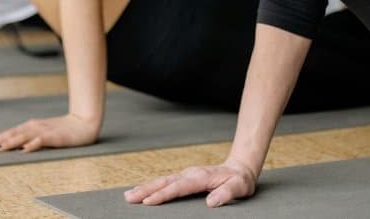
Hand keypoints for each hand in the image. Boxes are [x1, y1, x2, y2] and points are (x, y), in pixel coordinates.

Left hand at [0, 114, 100, 152]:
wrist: (85, 122)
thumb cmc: (64, 130)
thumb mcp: (44, 133)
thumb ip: (30, 138)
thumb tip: (15, 146)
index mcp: (30, 126)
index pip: (9, 133)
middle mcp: (34, 127)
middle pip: (12, 134)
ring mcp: (44, 131)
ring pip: (23, 137)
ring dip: (10, 143)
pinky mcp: (55, 137)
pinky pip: (41, 141)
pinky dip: (32, 145)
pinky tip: (24, 150)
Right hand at [124, 159, 257, 207]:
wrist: (240, 168)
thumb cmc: (239, 180)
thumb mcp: (239, 187)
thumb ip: (226, 194)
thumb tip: (211, 202)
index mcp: (200, 177)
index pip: (178, 187)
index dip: (163, 195)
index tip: (148, 201)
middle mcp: (190, 174)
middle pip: (164, 182)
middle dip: (146, 190)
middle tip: (129, 198)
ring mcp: (186, 175)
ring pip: (162, 181)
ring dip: (145, 188)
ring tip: (129, 195)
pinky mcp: (185, 178)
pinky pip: (165, 182)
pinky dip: (152, 186)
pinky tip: (142, 191)